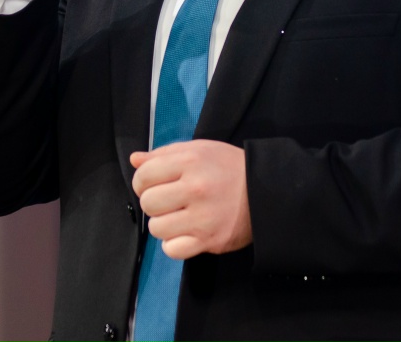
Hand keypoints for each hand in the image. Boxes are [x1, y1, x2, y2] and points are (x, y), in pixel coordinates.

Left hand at [129, 140, 251, 259]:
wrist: (266, 190)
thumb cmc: (228, 167)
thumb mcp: (198, 150)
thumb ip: (164, 154)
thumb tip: (134, 160)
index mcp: (190, 161)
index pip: (144, 175)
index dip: (143, 181)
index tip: (154, 184)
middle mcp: (195, 188)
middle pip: (148, 203)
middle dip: (153, 202)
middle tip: (168, 201)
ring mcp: (202, 217)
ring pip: (157, 228)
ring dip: (163, 224)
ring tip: (178, 217)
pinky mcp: (209, 240)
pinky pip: (172, 250)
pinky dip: (174, 244)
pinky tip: (184, 233)